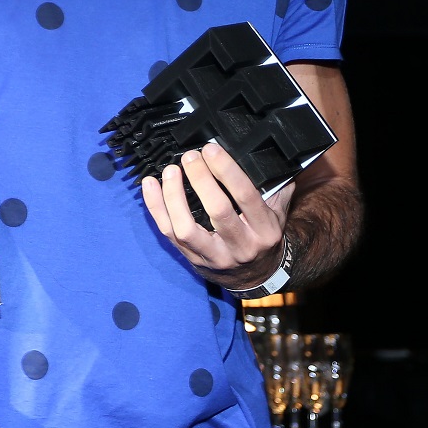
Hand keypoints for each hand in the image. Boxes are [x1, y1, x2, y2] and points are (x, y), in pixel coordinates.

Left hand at [141, 140, 294, 288]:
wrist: (255, 277)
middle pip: (217, 211)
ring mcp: (214, 255)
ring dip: (173, 197)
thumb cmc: (263, 235)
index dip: (227, 171)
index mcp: (264, 229)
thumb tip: (265, 153)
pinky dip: (156, 208)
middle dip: (201, 180)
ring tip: (171, 171)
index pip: (245, 196)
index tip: (211, 150)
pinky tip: (150, 185)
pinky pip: (169, 233)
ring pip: (186, 228)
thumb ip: (275, 185)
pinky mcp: (193, 258)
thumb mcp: (277, 212)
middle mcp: (241, 245)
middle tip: (190, 157)